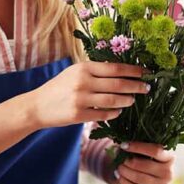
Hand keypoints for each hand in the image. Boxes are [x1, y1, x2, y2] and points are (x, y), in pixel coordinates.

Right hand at [29, 62, 149, 128]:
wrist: (37, 106)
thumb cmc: (59, 88)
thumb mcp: (74, 73)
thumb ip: (94, 71)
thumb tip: (121, 72)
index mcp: (84, 68)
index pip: (115, 68)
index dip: (134, 70)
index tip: (146, 73)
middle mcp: (83, 82)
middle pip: (118, 84)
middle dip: (136, 86)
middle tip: (147, 88)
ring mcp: (80, 99)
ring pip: (113, 100)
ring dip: (127, 100)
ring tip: (133, 100)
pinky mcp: (78, 115)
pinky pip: (103, 115)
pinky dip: (114, 113)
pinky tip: (118, 112)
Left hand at [114, 142, 174, 183]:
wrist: (153, 178)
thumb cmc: (147, 160)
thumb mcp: (145, 152)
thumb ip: (136, 148)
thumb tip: (119, 148)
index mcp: (169, 157)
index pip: (155, 151)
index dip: (137, 147)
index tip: (123, 145)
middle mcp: (169, 172)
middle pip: (144, 165)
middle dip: (128, 162)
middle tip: (119, 160)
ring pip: (139, 178)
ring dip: (125, 172)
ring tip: (118, 168)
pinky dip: (126, 183)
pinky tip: (120, 177)